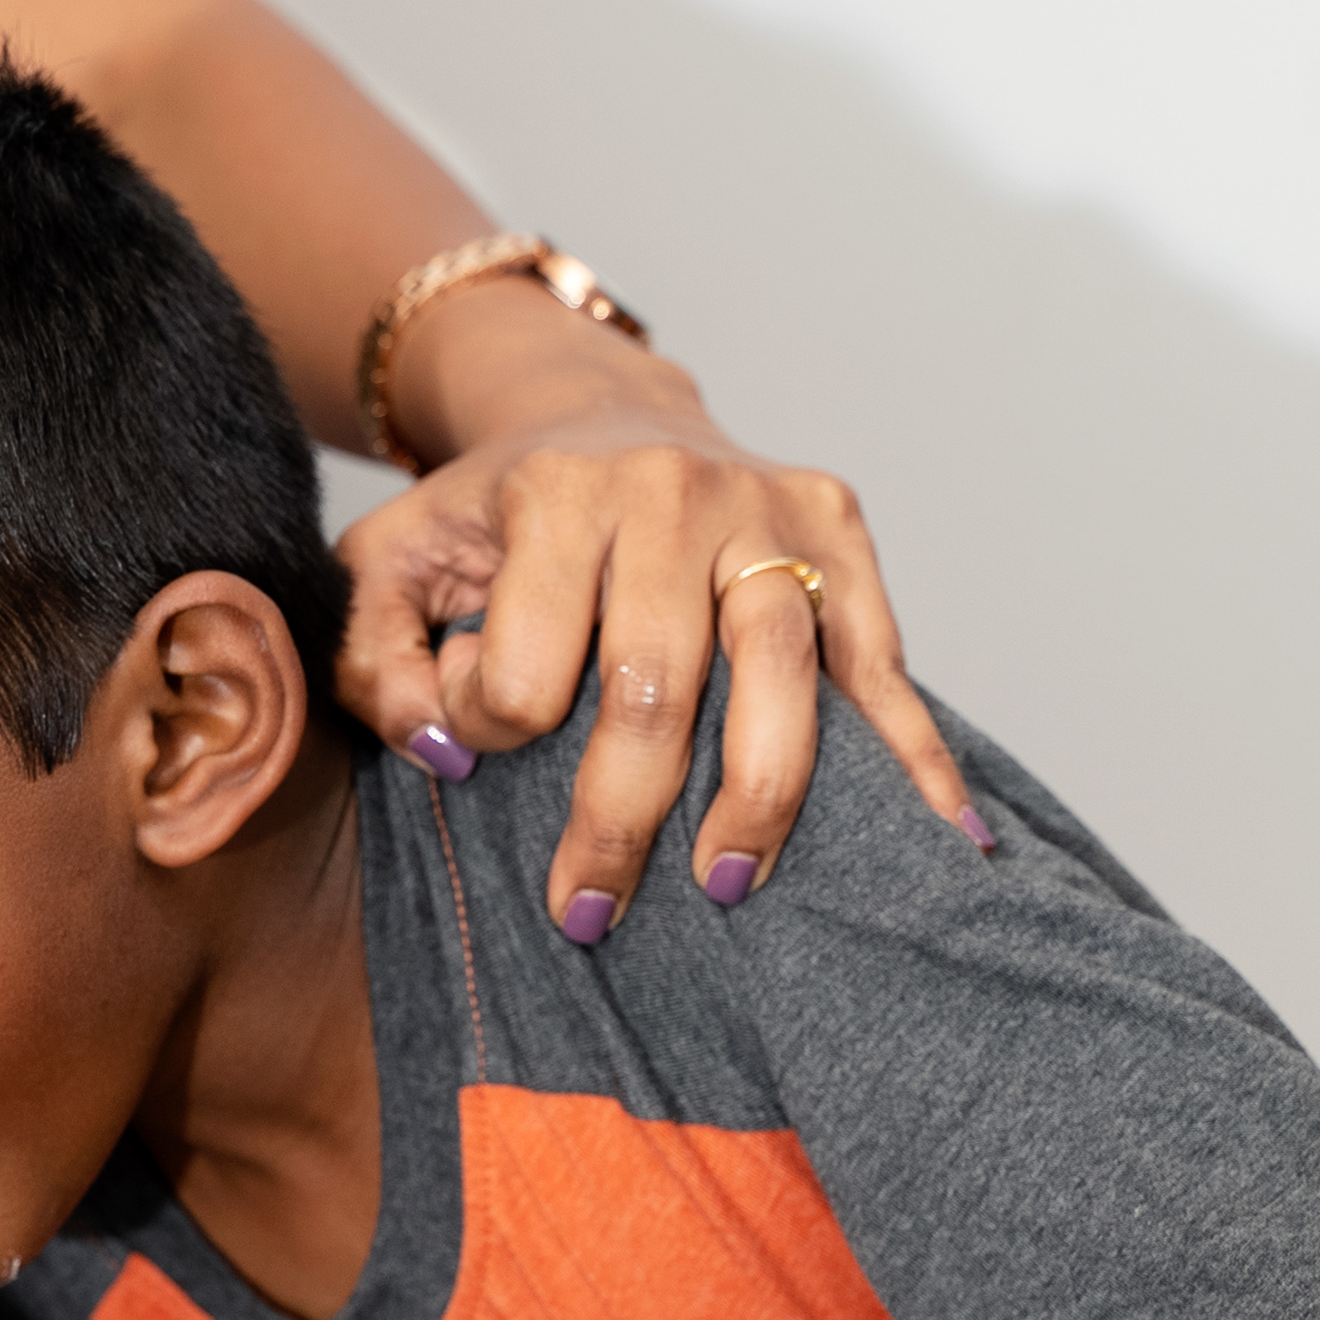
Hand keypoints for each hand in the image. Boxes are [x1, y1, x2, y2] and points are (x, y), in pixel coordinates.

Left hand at [333, 282, 974, 932]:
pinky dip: (914, 752)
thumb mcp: (388, 563)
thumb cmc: (490, 514)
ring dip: (760, 798)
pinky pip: (881, 658)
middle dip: (621, 821)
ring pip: (782, 673)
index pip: (532, 674)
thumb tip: (442, 753)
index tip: (478, 750)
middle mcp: (670, 492)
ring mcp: (768, 509)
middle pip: (657, 689)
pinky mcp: (838, 528)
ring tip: (726, 885)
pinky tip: (945, 834)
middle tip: (591, 913)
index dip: (496, 735)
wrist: (596, 406)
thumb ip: (374, 660)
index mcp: (556, 499)